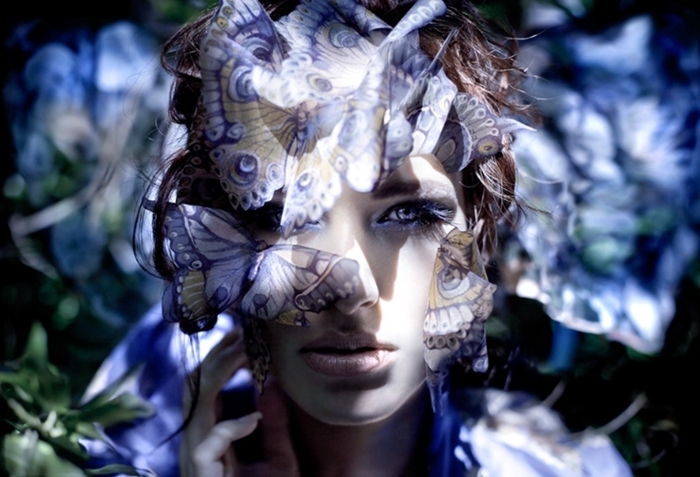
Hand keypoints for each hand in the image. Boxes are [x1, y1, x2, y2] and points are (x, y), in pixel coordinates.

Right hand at [179, 329, 299, 476]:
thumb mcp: (277, 459)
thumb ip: (275, 427)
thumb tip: (276, 388)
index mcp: (207, 434)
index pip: (204, 384)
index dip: (221, 356)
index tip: (244, 336)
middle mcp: (196, 440)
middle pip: (194, 384)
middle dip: (219, 354)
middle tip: (244, 332)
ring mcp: (194, 454)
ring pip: (195, 402)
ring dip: (220, 372)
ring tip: (248, 355)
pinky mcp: (200, 471)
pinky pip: (208, 442)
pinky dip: (231, 427)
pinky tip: (252, 420)